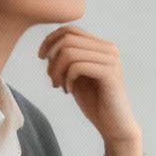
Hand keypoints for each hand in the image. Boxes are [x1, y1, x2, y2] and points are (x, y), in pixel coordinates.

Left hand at [37, 26, 143, 155]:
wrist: (114, 125)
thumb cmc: (95, 101)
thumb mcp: (75, 75)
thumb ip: (66, 58)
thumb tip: (48, 44)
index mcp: (102, 46)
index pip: (70, 29)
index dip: (50, 40)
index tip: (41, 57)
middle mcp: (109, 49)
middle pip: (67, 39)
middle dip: (51, 58)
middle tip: (52, 78)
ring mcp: (111, 60)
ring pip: (69, 52)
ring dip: (56, 71)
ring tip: (58, 85)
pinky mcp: (110, 73)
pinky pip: (77, 66)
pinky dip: (66, 79)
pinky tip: (68, 91)